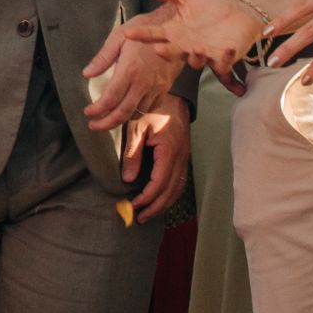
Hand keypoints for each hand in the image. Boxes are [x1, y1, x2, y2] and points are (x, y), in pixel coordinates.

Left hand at [83, 34, 179, 131]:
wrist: (174, 26)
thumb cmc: (144, 28)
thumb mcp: (118, 37)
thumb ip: (102, 58)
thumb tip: (87, 73)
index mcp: (129, 70)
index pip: (110, 99)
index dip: (97, 110)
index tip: (88, 112)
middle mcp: (143, 83)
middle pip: (123, 113)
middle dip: (106, 123)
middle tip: (94, 125)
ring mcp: (156, 87)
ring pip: (137, 113)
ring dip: (122, 119)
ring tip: (109, 117)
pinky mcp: (165, 88)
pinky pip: (150, 107)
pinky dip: (138, 112)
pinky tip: (129, 108)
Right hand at [98, 0, 264, 76]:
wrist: (237, 12)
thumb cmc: (209, 5)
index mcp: (175, 32)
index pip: (154, 34)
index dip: (142, 35)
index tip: (129, 33)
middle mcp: (186, 46)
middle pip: (173, 53)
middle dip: (166, 53)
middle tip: (158, 49)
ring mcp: (204, 54)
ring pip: (196, 62)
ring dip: (196, 57)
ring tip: (196, 48)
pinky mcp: (224, 59)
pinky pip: (223, 64)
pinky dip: (225, 59)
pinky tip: (227, 49)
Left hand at [125, 95, 190, 222]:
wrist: (174, 95)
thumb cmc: (152, 107)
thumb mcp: (137, 127)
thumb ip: (132, 154)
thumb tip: (127, 179)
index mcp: (169, 150)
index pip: (160, 183)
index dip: (147, 198)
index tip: (134, 206)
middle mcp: (181, 157)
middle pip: (170, 190)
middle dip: (155, 206)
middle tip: (139, 217)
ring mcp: (185, 157)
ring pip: (178, 188)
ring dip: (164, 203)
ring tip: (148, 213)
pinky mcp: (184, 155)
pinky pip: (180, 180)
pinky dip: (171, 193)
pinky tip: (160, 199)